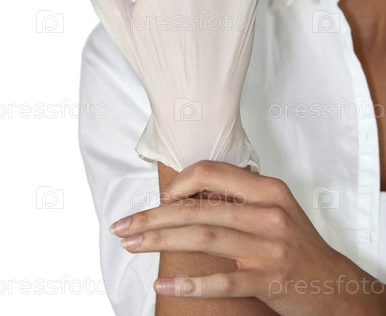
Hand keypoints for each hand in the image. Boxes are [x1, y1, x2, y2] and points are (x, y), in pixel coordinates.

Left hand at [110, 161, 385, 315]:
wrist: (334, 284)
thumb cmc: (297, 242)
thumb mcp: (275, 207)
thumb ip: (239, 196)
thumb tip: (191, 192)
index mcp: (268, 189)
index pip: (211, 173)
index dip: (178, 183)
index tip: (158, 198)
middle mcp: (268, 213)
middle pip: (198, 208)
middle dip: (154, 215)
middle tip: (124, 225)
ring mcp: (269, 247)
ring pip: (203, 238)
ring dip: (160, 240)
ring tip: (132, 244)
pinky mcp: (269, 280)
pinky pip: (222, 280)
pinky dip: (189, 283)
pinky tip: (164, 283)